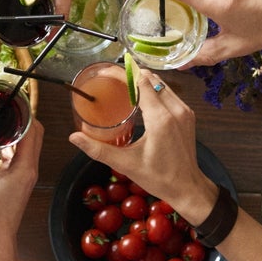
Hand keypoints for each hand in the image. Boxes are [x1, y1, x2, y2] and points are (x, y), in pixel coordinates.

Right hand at [0, 119, 39, 254]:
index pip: (33, 131)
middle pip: (33, 134)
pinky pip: (19, 155)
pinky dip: (9, 144)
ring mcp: (25, 174)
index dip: (25, 113)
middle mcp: (30, 168)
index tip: (11, 101)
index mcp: (25, 167)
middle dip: (20, 118)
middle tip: (3, 106)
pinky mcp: (18, 179)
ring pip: (26, 144)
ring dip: (15, 131)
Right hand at [67, 73, 215, 220]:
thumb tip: (74, 137)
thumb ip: (98, 149)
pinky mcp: (188, 116)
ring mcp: (185, 112)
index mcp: (160, 119)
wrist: (188, 188)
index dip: (125, 73)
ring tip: (124, 86)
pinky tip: (142, 98)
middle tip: (112, 79)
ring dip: (145, 82)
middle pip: (153, 80)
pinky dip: (155, 91)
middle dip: (133, 75)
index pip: (142, 83)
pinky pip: (170, 94)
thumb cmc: (159, 177)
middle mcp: (175, 110)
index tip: (108, 72)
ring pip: (163, 85)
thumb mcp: (125, 164)